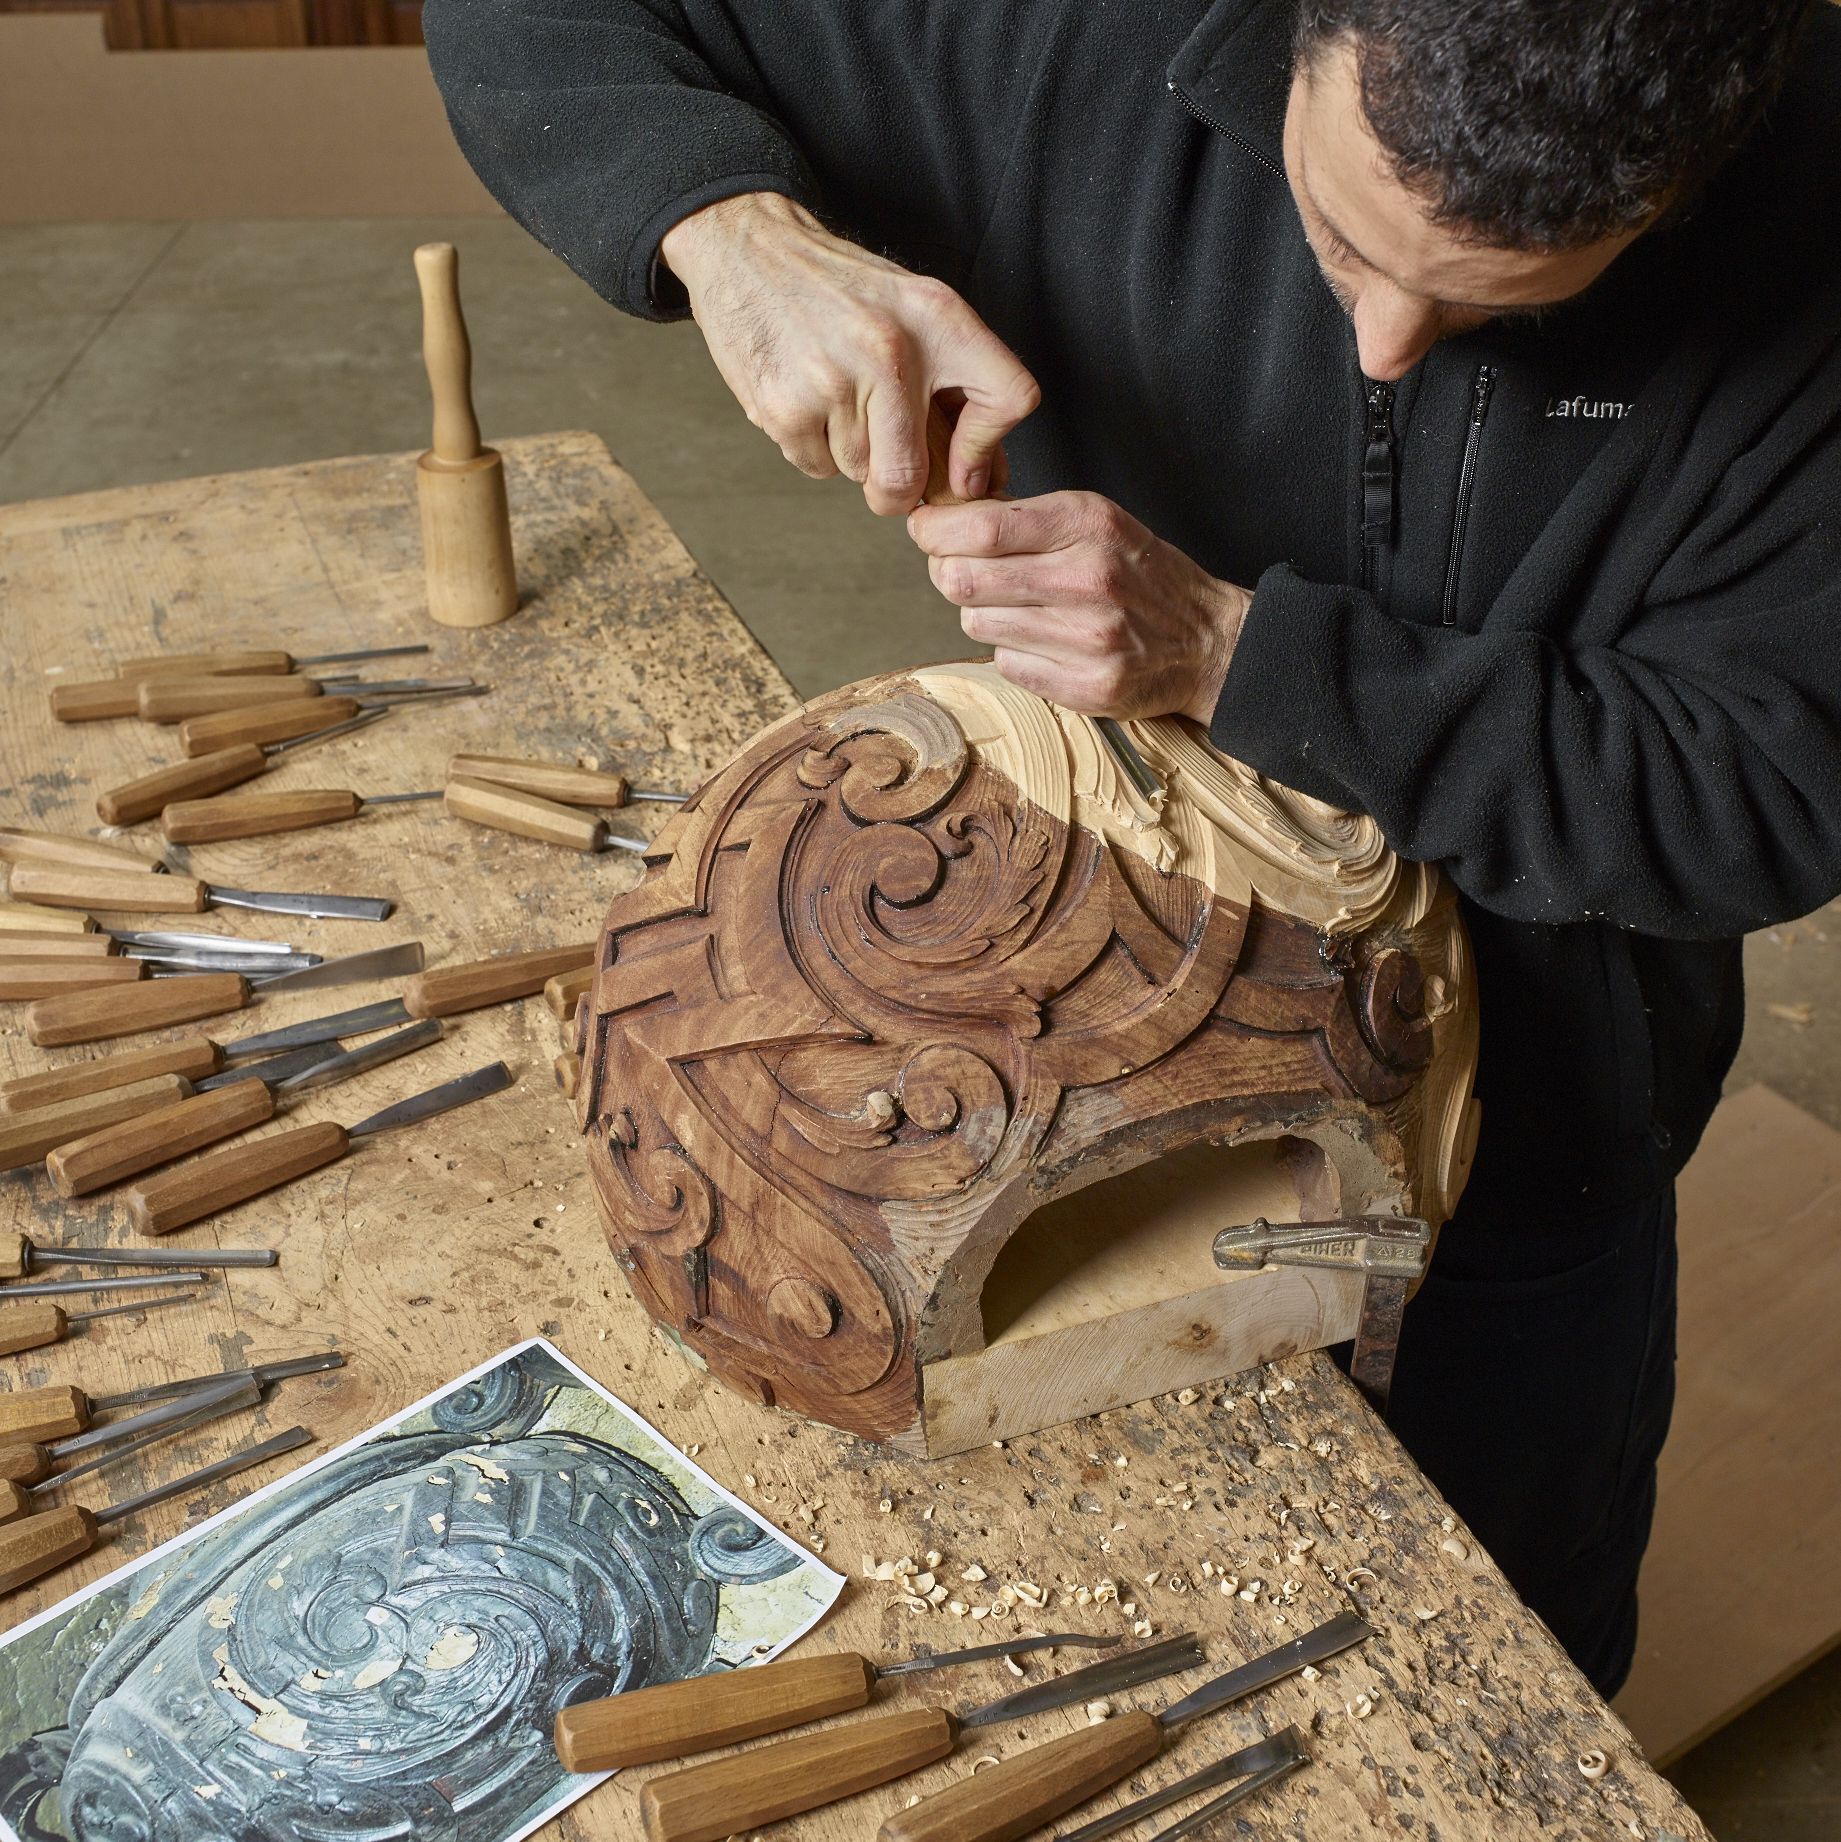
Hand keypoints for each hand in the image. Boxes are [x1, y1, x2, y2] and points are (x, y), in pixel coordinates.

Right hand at [661, 192, 1038, 513]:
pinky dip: (814, 449)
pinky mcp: (785, 406)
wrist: (748, 249)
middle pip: (910, 477)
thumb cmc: (840, 290)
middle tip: (886, 467)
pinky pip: (817, 467)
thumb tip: (981, 478)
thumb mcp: (914, 309)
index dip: (987, 450)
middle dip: (897, 489)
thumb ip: (955, 383)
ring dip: (851, 456)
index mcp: (939, 318)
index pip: (1010, 397)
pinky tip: (806, 400)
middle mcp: (892, 349)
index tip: (964, 466)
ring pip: (860, 473)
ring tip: (835, 399)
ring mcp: (834, 381)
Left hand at [908, 491, 1250, 723]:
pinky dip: (1014, 652)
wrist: (1208, 641)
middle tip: (963, 570)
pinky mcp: (1085, 687)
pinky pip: (1006, 663)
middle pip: (963, 579)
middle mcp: (1087, 579)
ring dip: (985, 614)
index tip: (925, 530)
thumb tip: (945, 523)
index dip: (935, 531)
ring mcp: (1087, 639)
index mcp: (1088, 525)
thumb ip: (1027, 519)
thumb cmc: (1142, 575)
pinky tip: (1047, 642)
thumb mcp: (1098, 522)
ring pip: (977, 623)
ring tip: (1024, 609)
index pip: (980, 527)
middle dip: (949, 573)